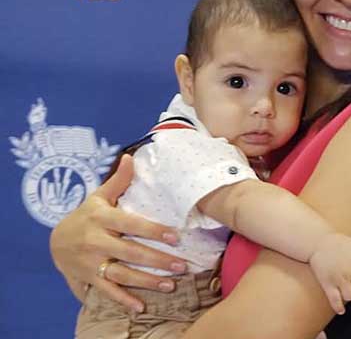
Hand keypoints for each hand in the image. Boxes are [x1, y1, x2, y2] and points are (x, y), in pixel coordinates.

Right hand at [48, 154, 188, 311]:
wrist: (55, 241)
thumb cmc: (86, 215)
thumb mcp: (98, 196)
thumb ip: (118, 180)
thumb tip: (131, 156)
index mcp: (101, 217)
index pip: (131, 223)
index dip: (153, 230)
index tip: (176, 236)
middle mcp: (95, 240)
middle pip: (130, 252)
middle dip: (157, 260)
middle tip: (181, 266)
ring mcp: (90, 262)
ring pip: (121, 274)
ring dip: (147, 281)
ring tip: (170, 285)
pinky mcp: (88, 278)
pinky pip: (107, 291)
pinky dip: (123, 300)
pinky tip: (141, 306)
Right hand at [308, 232, 350, 314]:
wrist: (318, 241)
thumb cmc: (337, 244)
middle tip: (342, 273)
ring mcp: (341, 277)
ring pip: (350, 295)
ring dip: (347, 293)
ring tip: (341, 289)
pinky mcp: (328, 283)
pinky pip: (336, 300)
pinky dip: (338, 307)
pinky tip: (341, 310)